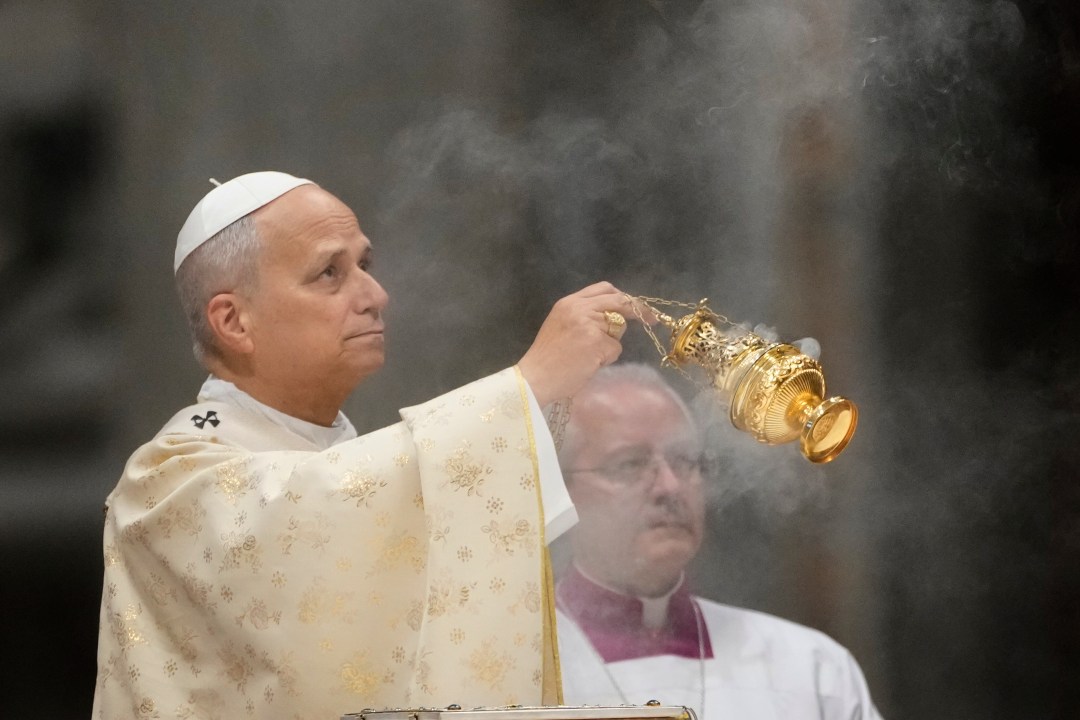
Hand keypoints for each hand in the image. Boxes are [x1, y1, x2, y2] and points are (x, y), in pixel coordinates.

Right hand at [518, 282, 648, 406]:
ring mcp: (589, 324)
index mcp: (568, 302)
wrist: (536, 377)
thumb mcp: (560, 325)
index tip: (635, 305)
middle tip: (651, 319)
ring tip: (587, 356)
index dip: (623, 296)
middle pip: (619, 302)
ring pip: (619, 329)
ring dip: (610, 345)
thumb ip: (583, 315)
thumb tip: (613, 316)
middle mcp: (579, 308)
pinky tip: (588, 365)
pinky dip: (606, 359)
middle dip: (639, 310)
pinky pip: (615, 349)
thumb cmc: (547, 358)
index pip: (604, 289)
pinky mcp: (597, 342)